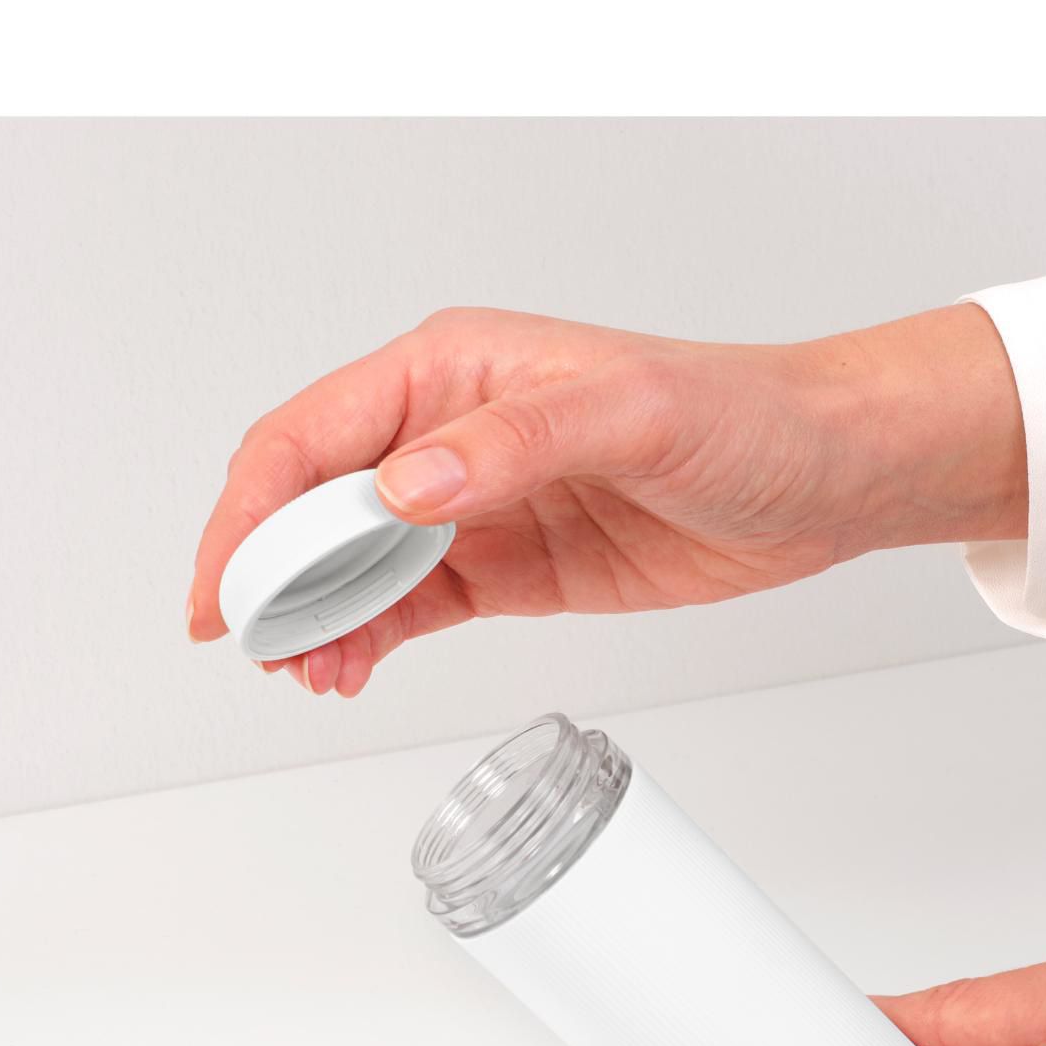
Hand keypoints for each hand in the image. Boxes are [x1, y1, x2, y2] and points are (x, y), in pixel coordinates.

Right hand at [187, 304, 1024, 694]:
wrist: (818, 478)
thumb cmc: (739, 415)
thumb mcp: (630, 414)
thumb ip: (511, 446)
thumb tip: (404, 487)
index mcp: (455, 372)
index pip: (313, 436)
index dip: (254, 511)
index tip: (228, 583)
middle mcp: (449, 435)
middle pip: (315, 502)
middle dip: (271, 573)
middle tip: (253, 644)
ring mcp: (477, 504)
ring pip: (357, 563)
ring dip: (318, 617)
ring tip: (306, 673)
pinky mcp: (510, 564)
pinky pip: (414, 603)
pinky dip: (372, 637)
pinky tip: (351, 669)